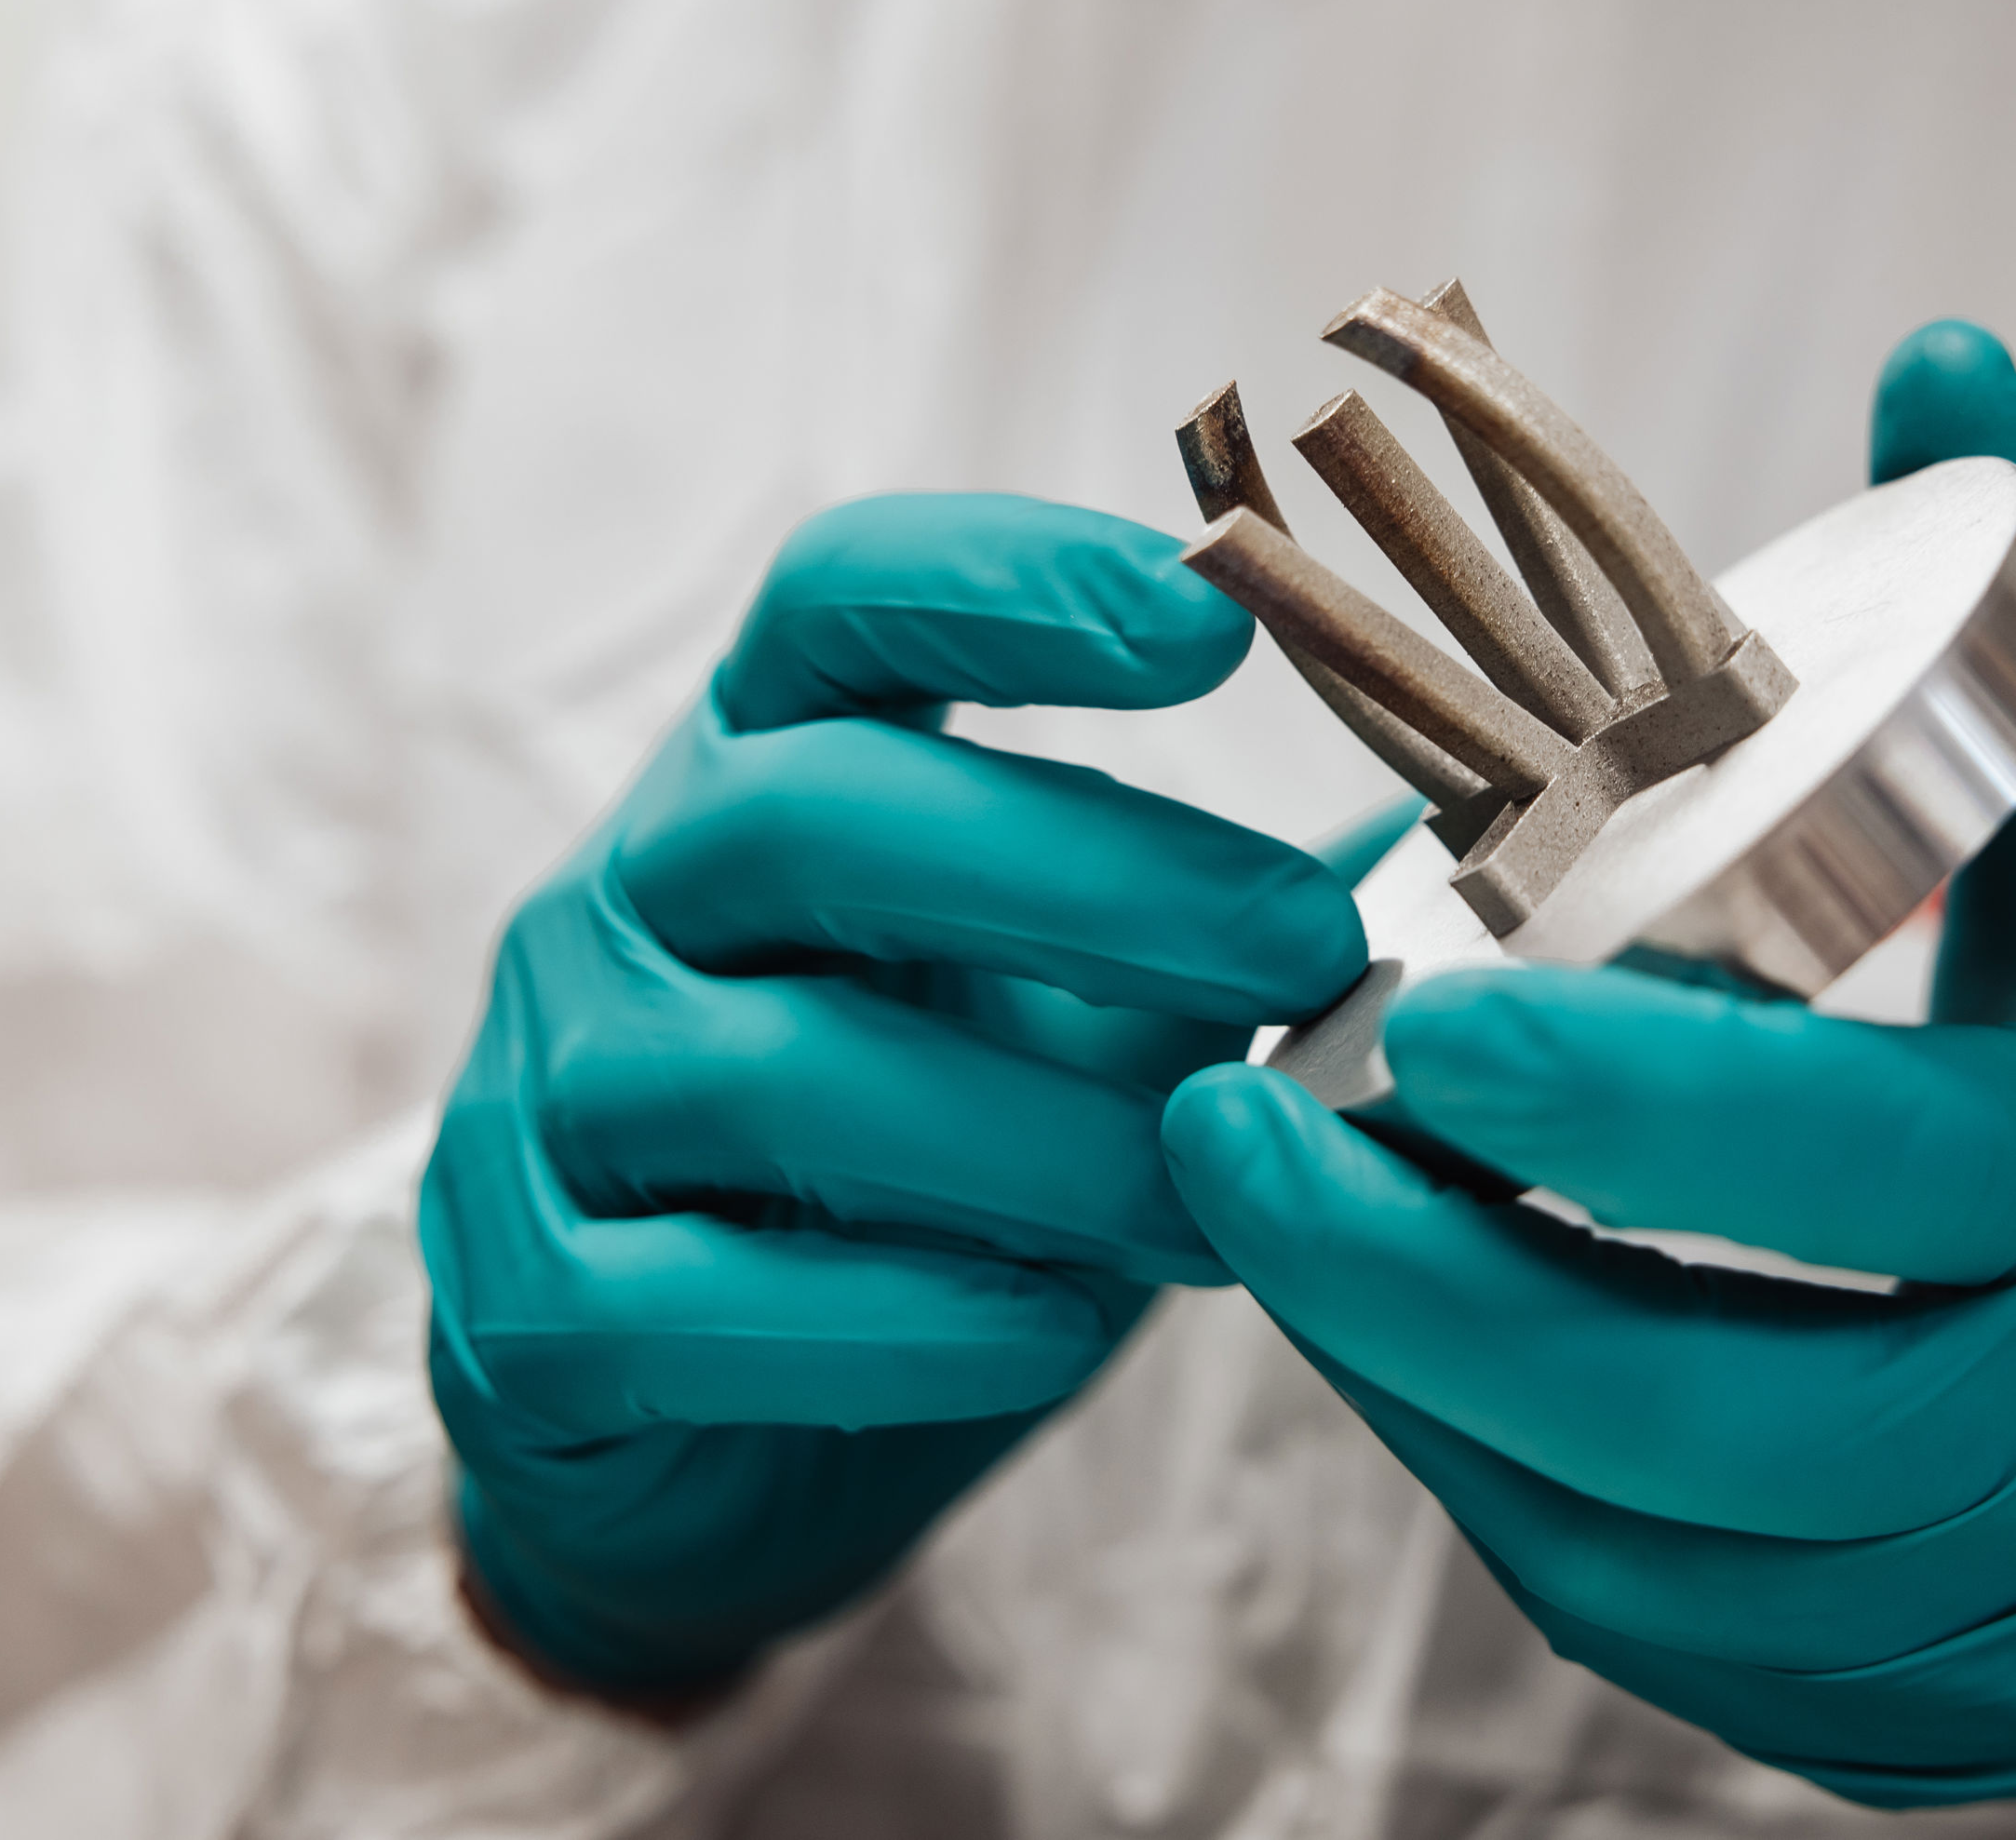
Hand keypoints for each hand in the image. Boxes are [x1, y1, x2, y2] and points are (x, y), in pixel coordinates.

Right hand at [421, 495, 1365, 1703]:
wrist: (686, 1433)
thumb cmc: (917, 1172)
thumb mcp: (1056, 1008)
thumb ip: (1217, 925)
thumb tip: (1497, 843)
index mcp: (760, 766)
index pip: (842, 602)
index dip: (1014, 582)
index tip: (1218, 613)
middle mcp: (624, 891)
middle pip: (817, 814)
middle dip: (1086, 875)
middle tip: (1308, 947)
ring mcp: (546, 1092)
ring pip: (778, 1070)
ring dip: (1037, 1139)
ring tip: (1222, 1201)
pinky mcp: (519, 1304)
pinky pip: (693, 1302)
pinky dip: (904, 1320)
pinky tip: (1054, 1332)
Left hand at [1159, 325, 2015, 1800]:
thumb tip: (1940, 355)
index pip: (1862, 1169)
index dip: (1625, 1109)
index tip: (1404, 1013)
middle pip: (1702, 1407)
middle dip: (1420, 1284)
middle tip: (1220, 1128)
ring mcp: (1995, 1625)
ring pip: (1642, 1549)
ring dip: (1423, 1389)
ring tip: (1277, 1218)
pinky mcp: (1918, 1738)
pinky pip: (1655, 1641)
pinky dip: (1502, 1498)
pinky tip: (1406, 1360)